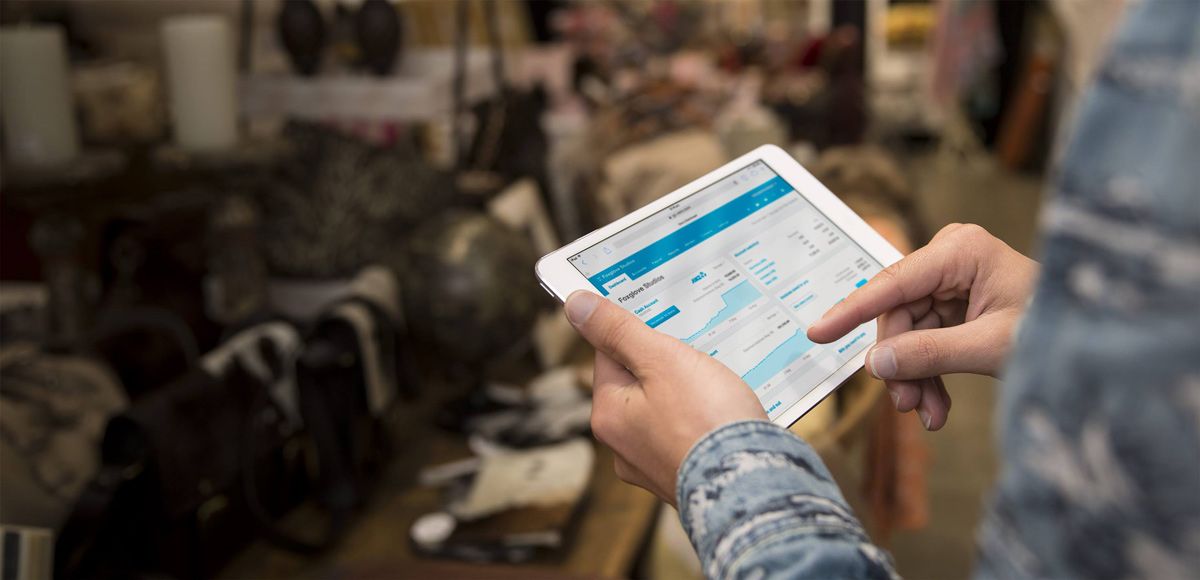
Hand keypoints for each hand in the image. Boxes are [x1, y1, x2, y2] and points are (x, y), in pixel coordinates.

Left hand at [564, 291, 766, 504]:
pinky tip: (725, 413)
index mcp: (608, 416)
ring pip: (667, 409)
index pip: (609, 355)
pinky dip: (704, 420)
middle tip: (698, 352)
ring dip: (689, 393)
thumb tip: (576, 305)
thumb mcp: (661, 360)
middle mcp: (623, 446)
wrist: (754, 484)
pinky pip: (689, 434)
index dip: (637, 333)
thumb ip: (618, 331)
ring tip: (717, 384)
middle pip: (639, 383)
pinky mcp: (685, 476)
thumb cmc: (707, 421)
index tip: (663, 320)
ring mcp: (655, 465)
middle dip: (667, 364)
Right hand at [807, 224, 1037, 430]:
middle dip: (901, 364)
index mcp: (960, 250)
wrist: (1098, 339)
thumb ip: (927, 354)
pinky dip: (931, 372)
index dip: (851, 312)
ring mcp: (954, 278)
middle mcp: (951, 256)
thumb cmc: (1056, 329)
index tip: (817, 333)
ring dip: (916, 376)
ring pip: (909, 332)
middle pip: (899, 315)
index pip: (891, 284)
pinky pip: (927, 338)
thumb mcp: (987, 347)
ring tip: (929, 415)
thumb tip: (875, 365)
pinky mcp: (958, 301)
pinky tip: (937, 406)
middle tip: (907, 406)